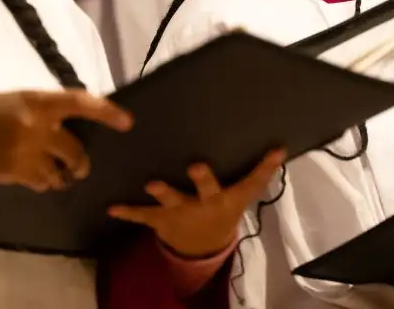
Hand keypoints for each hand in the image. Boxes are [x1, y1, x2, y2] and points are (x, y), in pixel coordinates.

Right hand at [0, 89, 133, 191]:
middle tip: (81, 168)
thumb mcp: (18, 99)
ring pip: (59, 172)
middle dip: (80, 163)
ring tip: (59, 177)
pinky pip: (41, 183)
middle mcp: (37, 127)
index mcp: (38, 101)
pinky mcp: (15, 173)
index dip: (106, 112)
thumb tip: (71, 117)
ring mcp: (27, 152)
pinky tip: (37, 179)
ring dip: (61, 176)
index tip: (127, 122)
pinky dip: (43, 183)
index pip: (81, 103)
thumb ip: (45, 109)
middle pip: (74, 150)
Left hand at [107, 149, 285, 258]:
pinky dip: (127, 212)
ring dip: (162, 193)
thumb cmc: (224, 209)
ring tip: (151, 183)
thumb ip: (259, 172)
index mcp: (226, 197)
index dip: (262, 168)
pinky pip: (143, 216)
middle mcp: (205, 204)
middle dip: (202, 179)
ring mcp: (181, 212)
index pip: (250, 182)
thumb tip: (281, 147)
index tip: (274, 150)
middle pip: (206, 190)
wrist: (202, 246)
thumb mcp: (243, 194)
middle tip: (196, 165)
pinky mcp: (159, 219)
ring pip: (172, 201)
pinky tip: (112, 206)